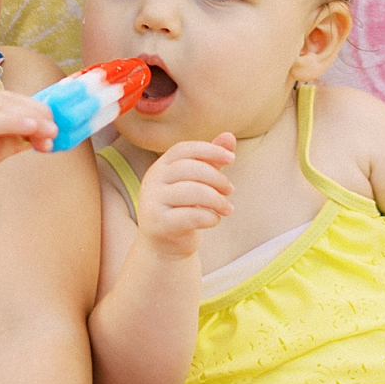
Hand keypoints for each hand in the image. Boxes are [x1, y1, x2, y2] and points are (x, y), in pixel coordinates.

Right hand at [0, 83, 55, 218]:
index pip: (4, 99)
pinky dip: (11, 122)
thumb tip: (43, 132)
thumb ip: (9, 139)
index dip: (34, 109)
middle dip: (36, 113)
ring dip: (29, 117)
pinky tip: (32, 127)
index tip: (58, 124)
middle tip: (60, 127)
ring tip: (52, 130)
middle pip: (4, 99)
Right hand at [136, 133, 235, 253]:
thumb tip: (230, 136)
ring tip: (228, 209)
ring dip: (217, 200)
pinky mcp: (159, 224)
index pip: (184, 149)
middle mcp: (152, 181)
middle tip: (230, 190)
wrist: (165, 247)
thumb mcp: (198, 183)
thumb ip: (211, 160)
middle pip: (189, 168)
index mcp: (161, 166)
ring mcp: (153, 202)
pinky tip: (215, 220)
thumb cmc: (184, 209)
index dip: (209, 150)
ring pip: (191, 191)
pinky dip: (209, 217)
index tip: (232, 157)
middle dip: (216, 177)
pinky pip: (190, 216)